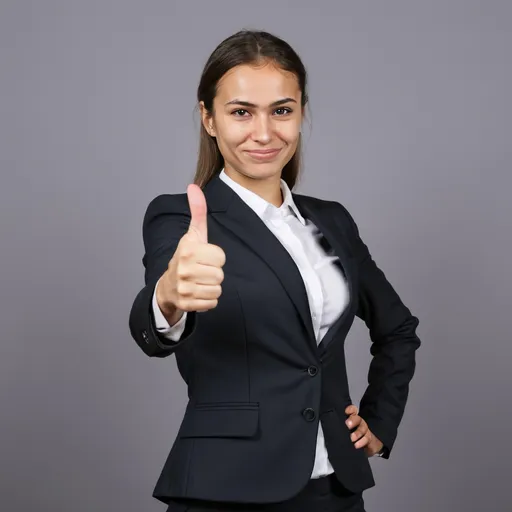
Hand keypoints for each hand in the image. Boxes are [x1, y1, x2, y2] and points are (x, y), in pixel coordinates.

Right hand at [157, 184, 225, 315]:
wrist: (168, 286)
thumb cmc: (186, 257)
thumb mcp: (193, 234)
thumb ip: (198, 211)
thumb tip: (193, 187)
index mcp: (188, 250)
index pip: (220, 257)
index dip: (215, 257)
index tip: (204, 257)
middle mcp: (183, 269)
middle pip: (220, 275)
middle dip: (214, 273)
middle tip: (202, 271)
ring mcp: (184, 288)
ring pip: (217, 290)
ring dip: (212, 287)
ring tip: (200, 281)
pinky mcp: (186, 304)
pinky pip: (212, 303)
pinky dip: (208, 300)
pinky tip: (198, 292)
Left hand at [344, 405, 383, 456]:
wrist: (361, 444)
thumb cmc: (348, 433)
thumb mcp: (343, 428)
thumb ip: (339, 425)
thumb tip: (332, 427)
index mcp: (352, 417)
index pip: (352, 409)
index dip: (350, 409)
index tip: (345, 412)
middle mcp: (358, 421)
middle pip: (357, 418)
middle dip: (353, 421)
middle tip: (347, 425)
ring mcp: (364, 429)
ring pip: (362, 428)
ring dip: (357, 433)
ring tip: (351, 438)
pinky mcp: (368, 438)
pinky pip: (366, 439)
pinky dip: (361, 442)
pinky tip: (356, 445)